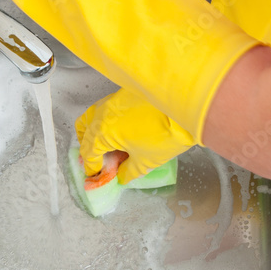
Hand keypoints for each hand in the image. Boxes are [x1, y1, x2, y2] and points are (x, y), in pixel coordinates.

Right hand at [75, 88, 194, 183]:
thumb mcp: (144, 162)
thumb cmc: (164, 136)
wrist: (185, 109)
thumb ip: (127, 172)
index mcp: (102, 131)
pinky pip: (107, 108)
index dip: (92, 167)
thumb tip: (121, 176)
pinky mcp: (124, 93)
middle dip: (88, 147)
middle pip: (84, 131)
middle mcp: (102, 113)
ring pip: (93, 116)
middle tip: (99, 159)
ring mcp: (112, 100)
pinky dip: (107, 120)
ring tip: (109, 145)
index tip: (97, 174)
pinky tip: (121, 131)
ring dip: (95, 131)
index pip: (88, 152)